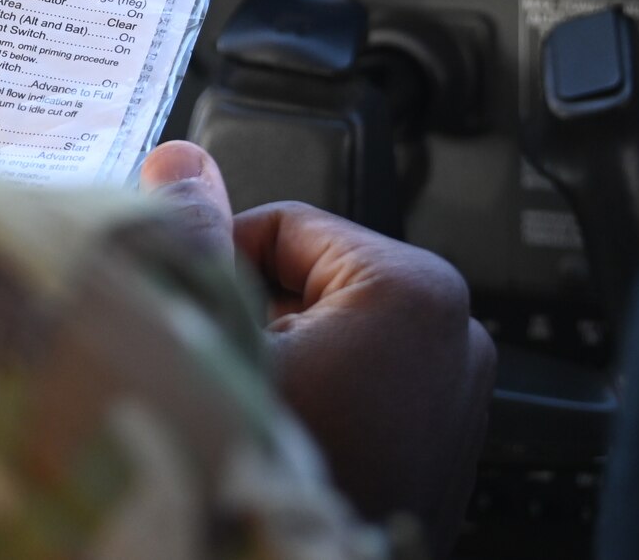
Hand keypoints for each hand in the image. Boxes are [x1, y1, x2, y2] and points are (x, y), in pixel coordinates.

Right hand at [140, 141, 495, 554]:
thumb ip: (196, 240)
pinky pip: (365, 389)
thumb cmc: (258, 478)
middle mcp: (456, 336)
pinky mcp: (447, 449)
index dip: (219, 263)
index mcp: (412, 291)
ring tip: (246, 413)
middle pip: (310, 281)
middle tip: (216, 372)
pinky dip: (318, 403)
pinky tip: (281, 442)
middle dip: (253, 317)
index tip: (190, 314)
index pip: (283, 226)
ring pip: (333, 337)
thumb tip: (179, 161)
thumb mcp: (210, 338)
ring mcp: (459, 398)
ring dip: (280, 361)